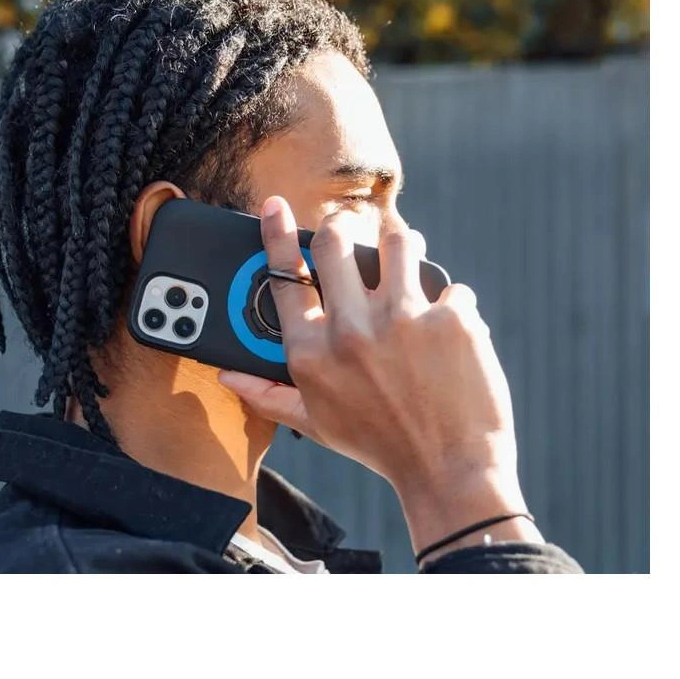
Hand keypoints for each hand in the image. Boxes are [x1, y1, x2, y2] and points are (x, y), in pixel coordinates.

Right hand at [219, 196, 539, 555]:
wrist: (448, 472)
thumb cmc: (377, 446)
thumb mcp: (314, 423)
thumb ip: (267, 393)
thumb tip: (227, 374)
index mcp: (312, 351)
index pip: (285, 277)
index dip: (276, 234)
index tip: (276, 206)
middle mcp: (351, 329)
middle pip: (335, 242)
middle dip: (342, 225)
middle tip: (352, 228)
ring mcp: (403, 320)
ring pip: (399, 242)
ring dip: (403, 244)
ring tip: (407, 255)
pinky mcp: (451, 320)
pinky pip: (452, 289)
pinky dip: (452, 304)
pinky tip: (452, 330)